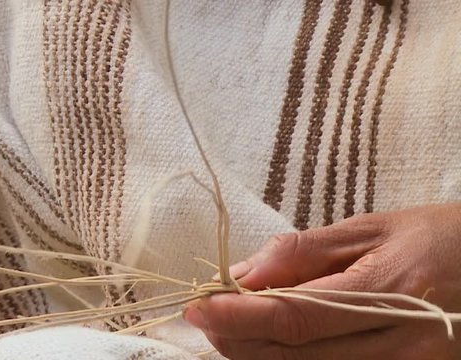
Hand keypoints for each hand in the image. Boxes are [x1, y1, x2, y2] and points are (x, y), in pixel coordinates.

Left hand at [184, 203, 460, 358]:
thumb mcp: (371, 228)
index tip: (197, 306)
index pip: (296, 315)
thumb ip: (304, 251)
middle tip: (203, 315)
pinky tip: (269, 341)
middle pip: (294, 356)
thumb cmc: (437, 237)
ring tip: (228, 326)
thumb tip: (244, 272)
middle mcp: (400, 342)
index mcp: (391, 289)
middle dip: (236, 339)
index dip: (238, 315)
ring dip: (255, 354)